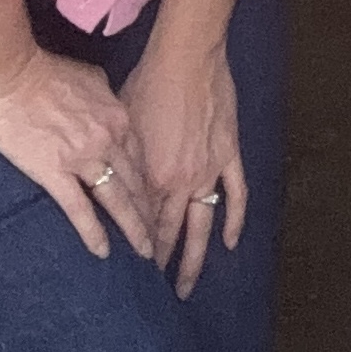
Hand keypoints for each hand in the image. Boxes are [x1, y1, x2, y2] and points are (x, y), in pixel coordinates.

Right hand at [0, 45, 152, 262]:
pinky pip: (79, 209)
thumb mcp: (92, 78)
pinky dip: (92, 231)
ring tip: (145, 251)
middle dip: (152, 210)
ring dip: (133, 227)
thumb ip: (107, 99)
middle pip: (137, 181)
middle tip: (164, 236)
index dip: (154, 182)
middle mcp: (108, 139)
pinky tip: (102, 251)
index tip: (162, 202)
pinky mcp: (54, 172)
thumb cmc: (49, 73)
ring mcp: (83, 158)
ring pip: (116, 198)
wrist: (13, 76)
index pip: (143, 156)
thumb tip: (111, 109)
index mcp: (119, 116)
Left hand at [122, 32, 246, 297]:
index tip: (128, 271)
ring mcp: (208, 171)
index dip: (136, 249)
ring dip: (194, 259)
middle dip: (160, 264)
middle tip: (152, 293)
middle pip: (169, 233)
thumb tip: (114, 189)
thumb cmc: (146, 86)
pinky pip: (236, 195)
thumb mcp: (124, 130)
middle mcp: (179, 183)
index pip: (142, 224)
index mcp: (150, 178)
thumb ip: (123, 166)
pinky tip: (231, 243)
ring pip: (202, 226)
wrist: (185, 58)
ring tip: (185, 286)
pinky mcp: (229, 154)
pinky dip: (235, 220)